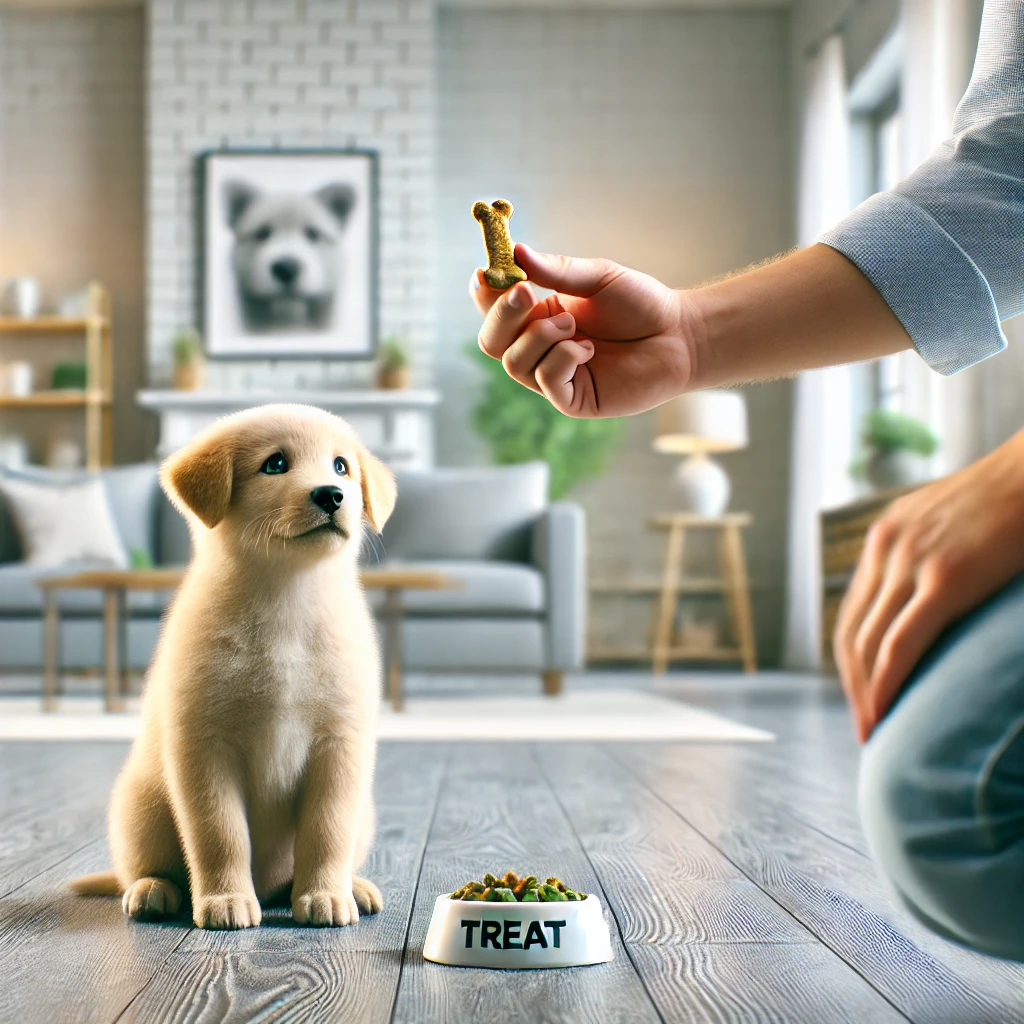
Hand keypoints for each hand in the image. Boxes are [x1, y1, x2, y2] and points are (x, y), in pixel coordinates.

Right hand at [471, 244, 695, 416]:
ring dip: (540, 337)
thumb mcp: (597, 278)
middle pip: (491, 341)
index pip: (493, 309)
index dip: (484, 293)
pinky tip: (590, 350)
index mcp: (539, 315)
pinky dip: (563, 359)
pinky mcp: (572, 399)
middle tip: (527, 292)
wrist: (679, 335)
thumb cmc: (641, 305)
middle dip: (502, 315)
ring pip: (514, 362)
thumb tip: (516, 252)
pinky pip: (545, 380)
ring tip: (573, 324)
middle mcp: (539, 347)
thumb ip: (556, 271)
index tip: (486, 272)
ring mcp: (553, 376)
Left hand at [834, 430, 1023, 741]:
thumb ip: (936, 556)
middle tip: (863, 727)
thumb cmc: (1015, 498)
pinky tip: (885, 711)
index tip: (859, 693)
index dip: (851, 658)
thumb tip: (935, 597)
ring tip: (872, 730)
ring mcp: (911, 561)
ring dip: (865, 692)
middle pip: (852, 631)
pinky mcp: (944, 579)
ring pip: (869, 642)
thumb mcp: (958, 522)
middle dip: (852, 684)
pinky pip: (901, 642)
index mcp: (886, 536)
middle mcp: (887, 548)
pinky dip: (887, 681)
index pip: (853, 610)